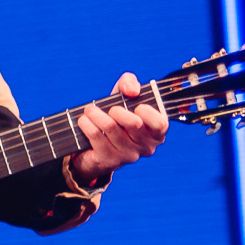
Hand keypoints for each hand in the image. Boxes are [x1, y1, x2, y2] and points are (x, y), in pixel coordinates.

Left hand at [70, 72, 167, 186]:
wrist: (95, 148)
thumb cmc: (116, 117)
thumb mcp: (124, 98)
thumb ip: (130, 84)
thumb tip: (131, 90)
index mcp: (156, 132)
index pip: (160, 123)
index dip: (147, 112)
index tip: (137, 106)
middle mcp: (146, 146)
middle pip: (133, 123)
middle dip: (116, 110)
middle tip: (109, 108)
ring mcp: (128, 155)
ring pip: (110, 127)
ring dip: (95, 114)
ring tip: (89, 110)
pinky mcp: (110, 160)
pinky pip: (96, 136)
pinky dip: (86, 124)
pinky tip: (83, 120)